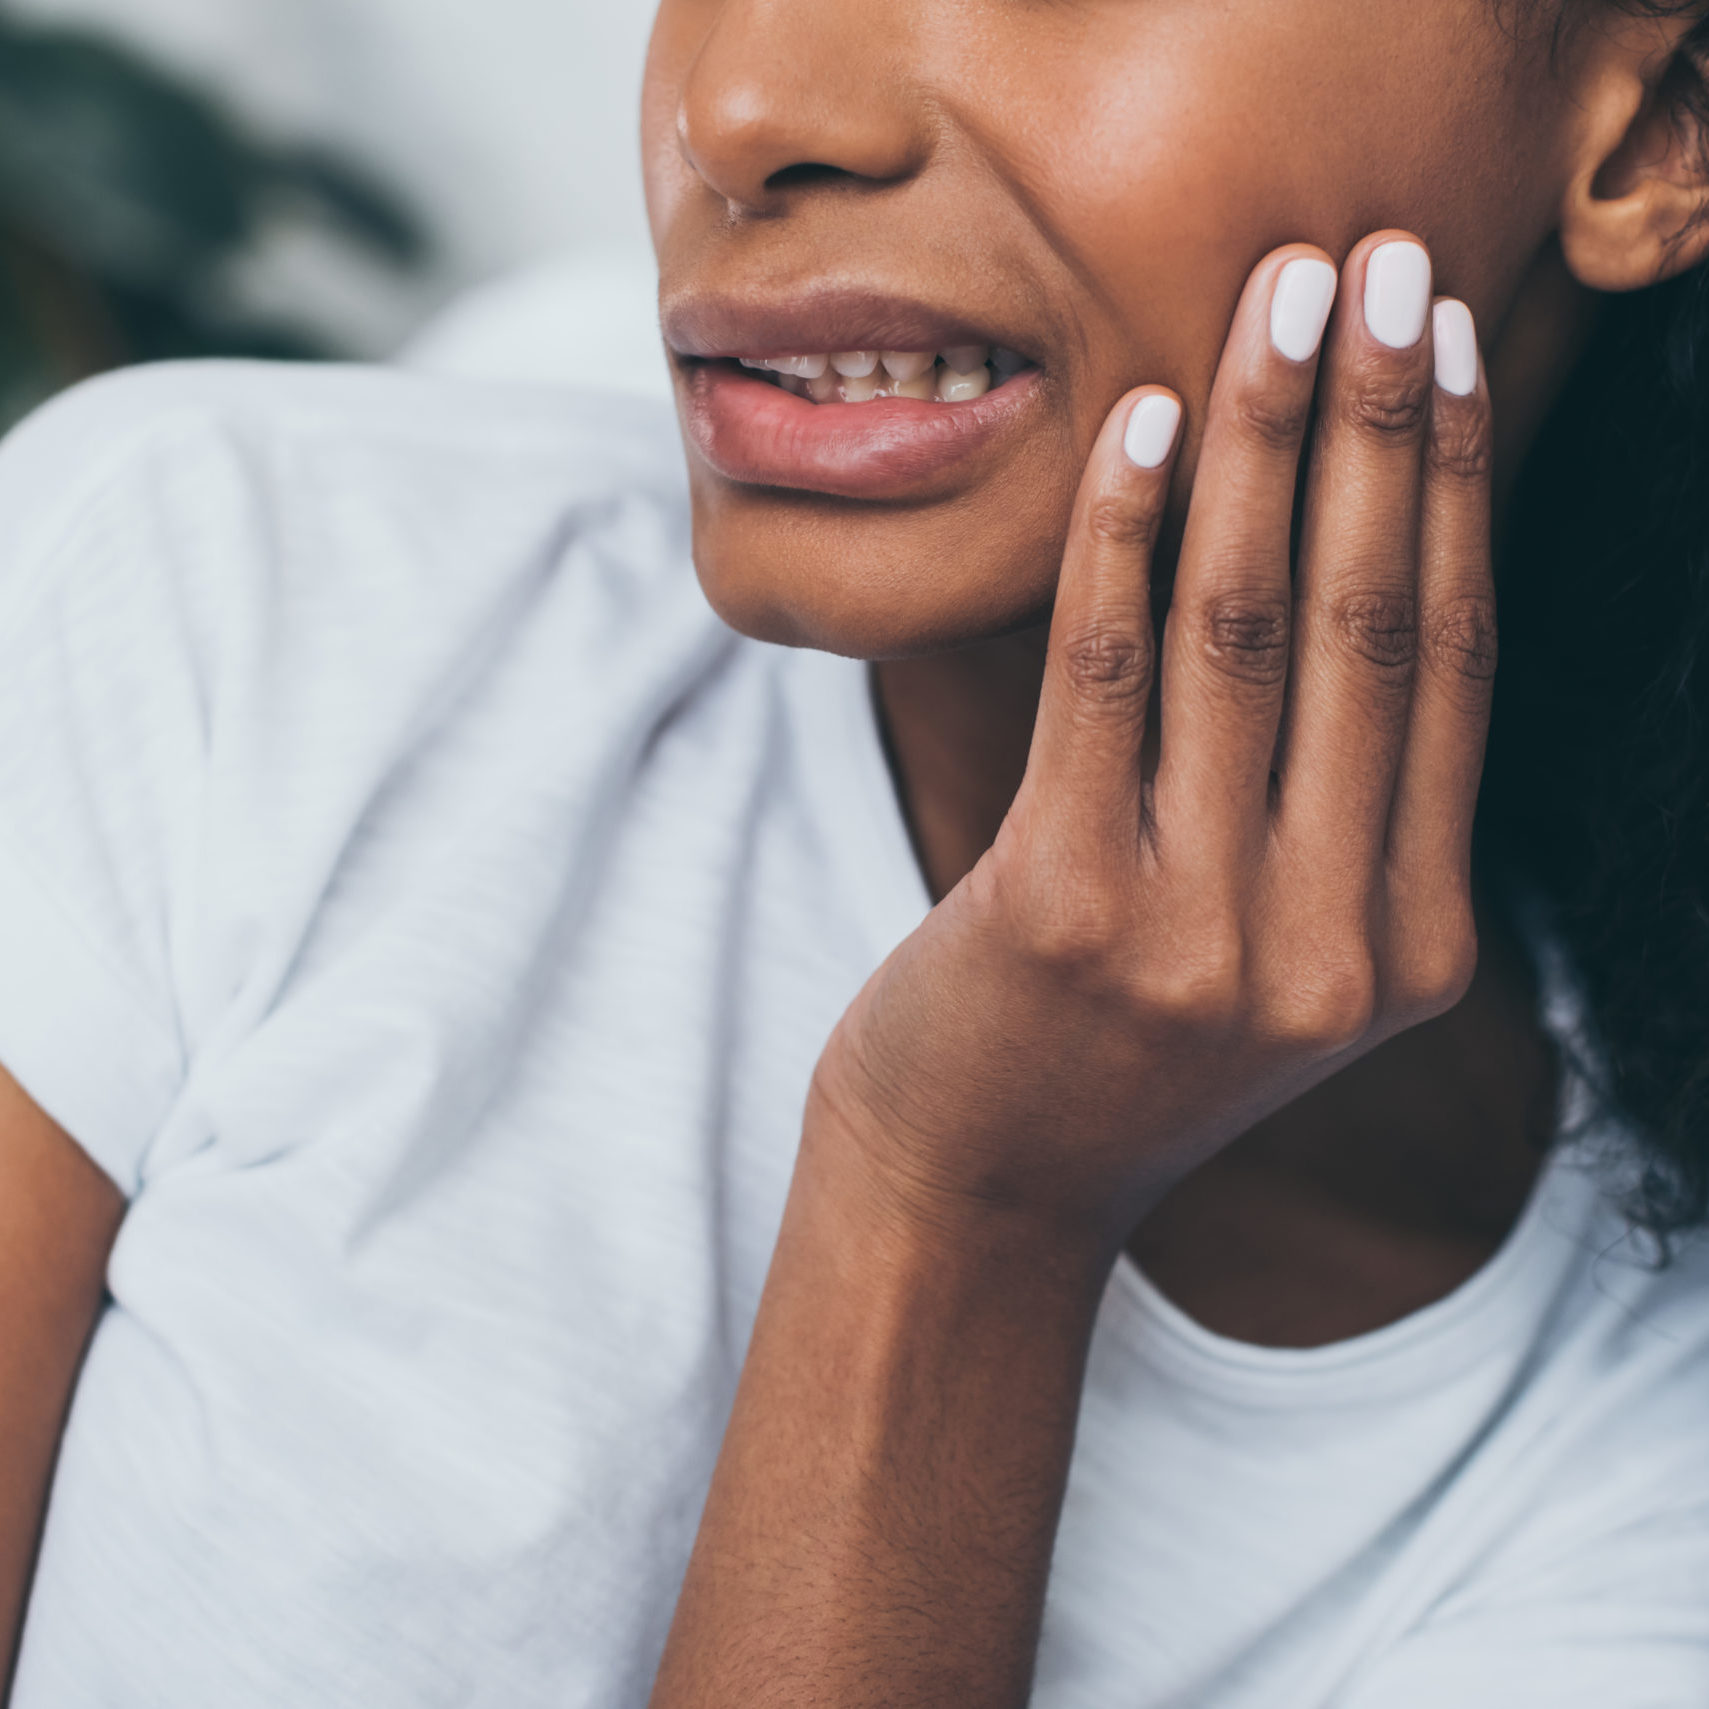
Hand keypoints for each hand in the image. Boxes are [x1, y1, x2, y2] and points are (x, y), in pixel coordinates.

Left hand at [809, 232, 1497, 1262]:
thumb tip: (1364, 565)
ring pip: (1250, 631)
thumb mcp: (1266, 947)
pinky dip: (1122, 532)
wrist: (981, 1183)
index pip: (1449, 668)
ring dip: (1264, 442)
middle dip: (1382, 421)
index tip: (1446, 344)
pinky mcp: (1068, 906)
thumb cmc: (1111, 1041)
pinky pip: (1105, 672)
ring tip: (1273, 300)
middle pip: (1373, 625)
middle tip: (1381, 264)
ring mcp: (1205, 936)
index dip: (1453, 486)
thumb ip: (1336, 810)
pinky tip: (1140, 422)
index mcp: (1412, 949)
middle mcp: (1335, 946)